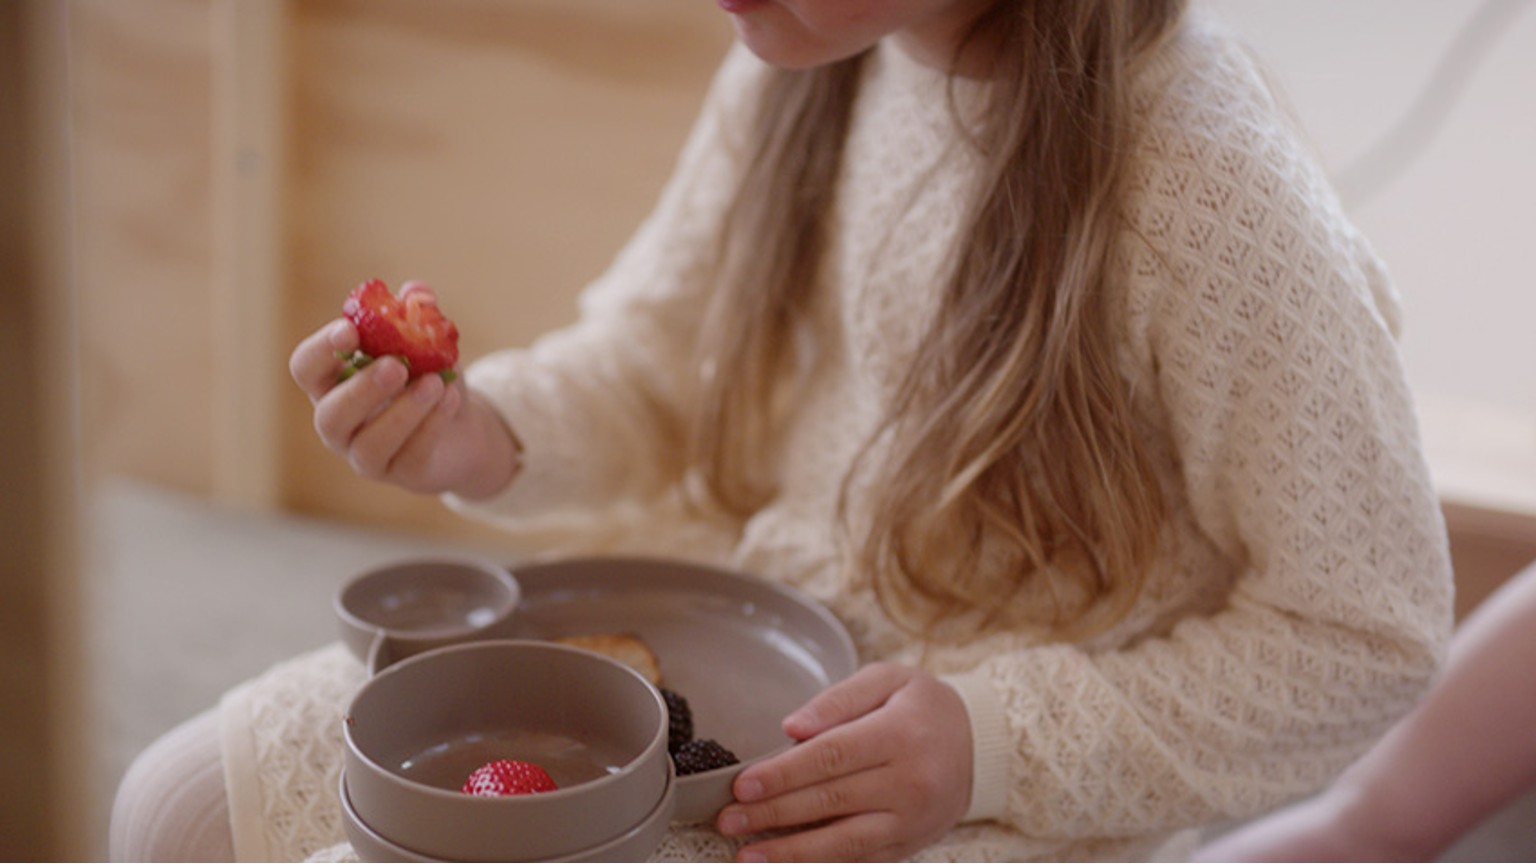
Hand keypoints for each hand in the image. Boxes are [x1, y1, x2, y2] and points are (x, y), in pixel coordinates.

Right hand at [288, 286, 518, 497]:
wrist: (463, 428)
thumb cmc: (429, 379)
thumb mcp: (428, 344)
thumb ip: (419, 316)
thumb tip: (416, 291)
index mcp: (332, 384)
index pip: (306, 368)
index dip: (322, 349)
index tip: (350, 330)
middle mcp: (339, 423)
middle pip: (330, 414)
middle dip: (362, 389)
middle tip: (396, 366)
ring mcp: (366, 455)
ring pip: (370, 443)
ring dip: (403, 411)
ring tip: (435, 383)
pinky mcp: (402, 474)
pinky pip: (411, 456)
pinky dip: (432, 425)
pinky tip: (451, 399)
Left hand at [716, 663, 973, 861]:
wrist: (982, 745)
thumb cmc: (925, 707)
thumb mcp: (888, 679)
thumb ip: (838, 699)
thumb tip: (791, 728)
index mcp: (900, 735)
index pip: (832, 757)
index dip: (784, 773)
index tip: (743, 783)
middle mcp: (909, 782)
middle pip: (830, 801)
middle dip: (773, 813)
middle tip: (728, 819)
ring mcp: (911, 820)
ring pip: (844, 842)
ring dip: (791, 852)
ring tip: (747, 856)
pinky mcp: (910, 844)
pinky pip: (861, 860)